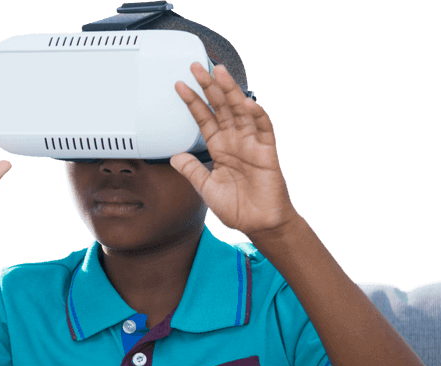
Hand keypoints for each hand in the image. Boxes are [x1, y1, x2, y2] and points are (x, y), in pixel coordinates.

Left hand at [169, 63, 301, 241]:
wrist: (259, 224)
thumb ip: (192, 170)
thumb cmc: (237, 208)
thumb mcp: (206, 188)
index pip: (204, 119)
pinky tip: (246, 102)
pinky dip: (256, 114)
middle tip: (197, 67)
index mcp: (220, 148)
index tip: (179, 86)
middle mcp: (235, 142)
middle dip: (209, 87)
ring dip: (230, 91)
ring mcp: (251, 144)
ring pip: (240, 111)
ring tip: (220, 73)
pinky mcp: (266, 152)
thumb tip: (174, 157)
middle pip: (221, 108)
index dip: (193, 102)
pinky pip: (263, 129)